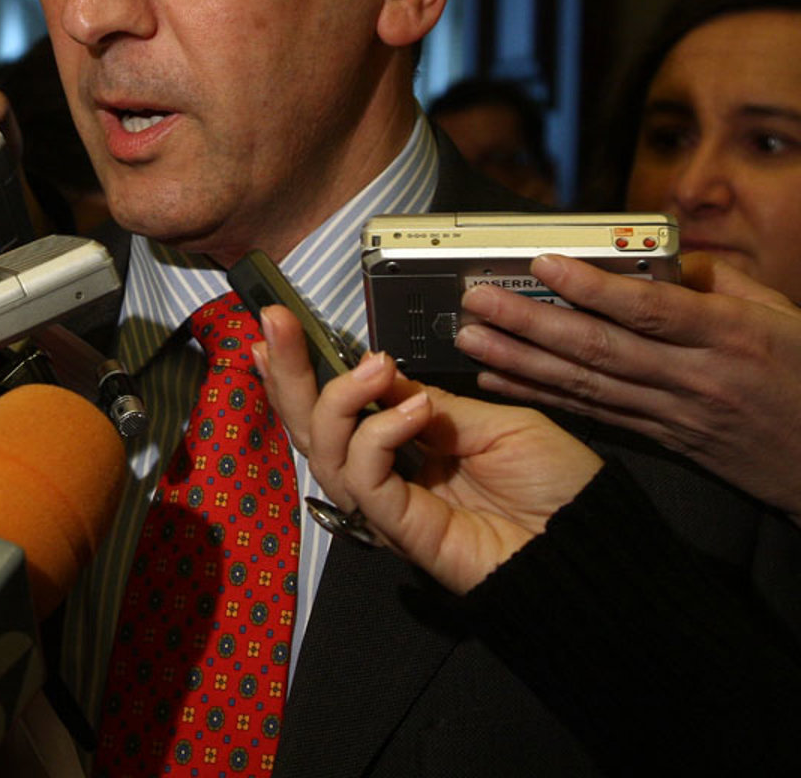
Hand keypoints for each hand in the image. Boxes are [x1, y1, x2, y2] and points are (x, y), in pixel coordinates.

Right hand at [255, 304, 600, 594]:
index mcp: (405, 446)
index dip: (302, 369)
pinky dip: (378, 436)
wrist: (594, 543)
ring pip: (323, 453)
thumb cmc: (556, 484)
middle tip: (274, 323)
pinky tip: (411, 410)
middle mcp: (386, 475)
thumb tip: (374, 369)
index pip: (337, 407)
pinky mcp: (402, 531)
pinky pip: (367, 481)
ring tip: (376, 366)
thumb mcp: (489, 419)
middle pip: (310, 428)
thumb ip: (429, 400)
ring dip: (337, 398)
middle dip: (287, 372)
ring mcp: (389, 506)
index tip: (277, 324)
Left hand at [454, 252, 800, 522]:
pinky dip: (543, 396)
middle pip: (601, 349)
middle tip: (477, 301)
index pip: (649, 310)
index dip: (592, 287)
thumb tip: (660, 255)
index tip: (542, 261)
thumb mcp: (781, 314)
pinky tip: (500, 380)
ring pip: (586, 386)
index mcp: (728, 336)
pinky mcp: (663, 439)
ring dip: (521, 362)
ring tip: (470, 339)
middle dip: (531, 324)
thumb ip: (718, 279)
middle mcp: (695, 378)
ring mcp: (674, 414)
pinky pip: (592, 413)